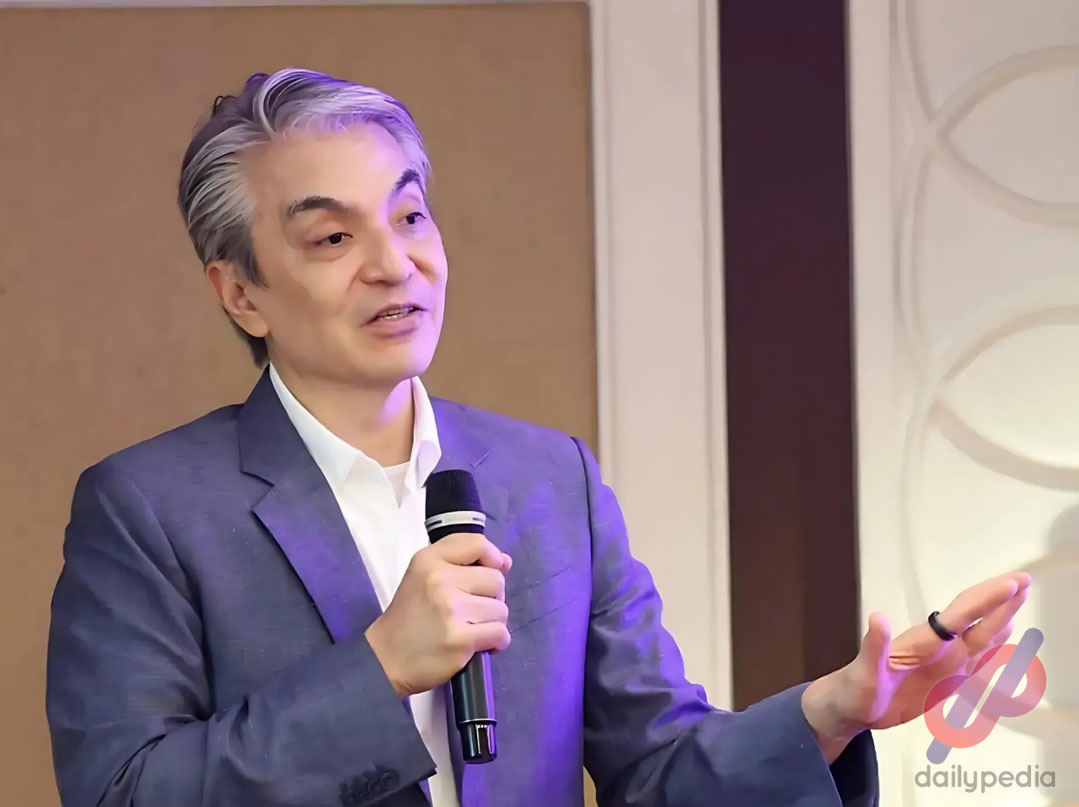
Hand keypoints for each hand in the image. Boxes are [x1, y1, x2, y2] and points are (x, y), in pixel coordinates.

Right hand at [364, 533, 511, 697]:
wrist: (386, 658)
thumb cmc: (411, 615)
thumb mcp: (425, 575)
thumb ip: (464, 562)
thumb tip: (505, 561)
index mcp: (429, 560)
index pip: (478, 545)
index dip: (492, 559)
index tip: (487, 572)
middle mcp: (440, 580)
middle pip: (496, 580)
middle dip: (492, 597)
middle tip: (471, 609)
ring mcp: (451, 610)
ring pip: (501, 609)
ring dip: (493, 622)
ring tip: (472, 627)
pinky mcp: (460, 640)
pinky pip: (500, 633)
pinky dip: (497, 642)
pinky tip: (480, 644)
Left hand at [802, 571, 1031, 762]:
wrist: (850, 709)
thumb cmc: (854, 689)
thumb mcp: (863, 671)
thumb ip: (873, 645)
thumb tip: (878, 616)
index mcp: (922, 643)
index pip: (960, 616)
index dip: (986, 601)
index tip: (1010, 584)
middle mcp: (937, 648)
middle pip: (975, 621)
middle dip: (1000, 602)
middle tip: (1025, 581)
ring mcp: (942, 664)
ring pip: (979, 638)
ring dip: (1000, 620)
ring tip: (1020, 601)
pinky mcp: (943, 681)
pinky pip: (974, 663)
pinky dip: (992, 651)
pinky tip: (1003, 642)